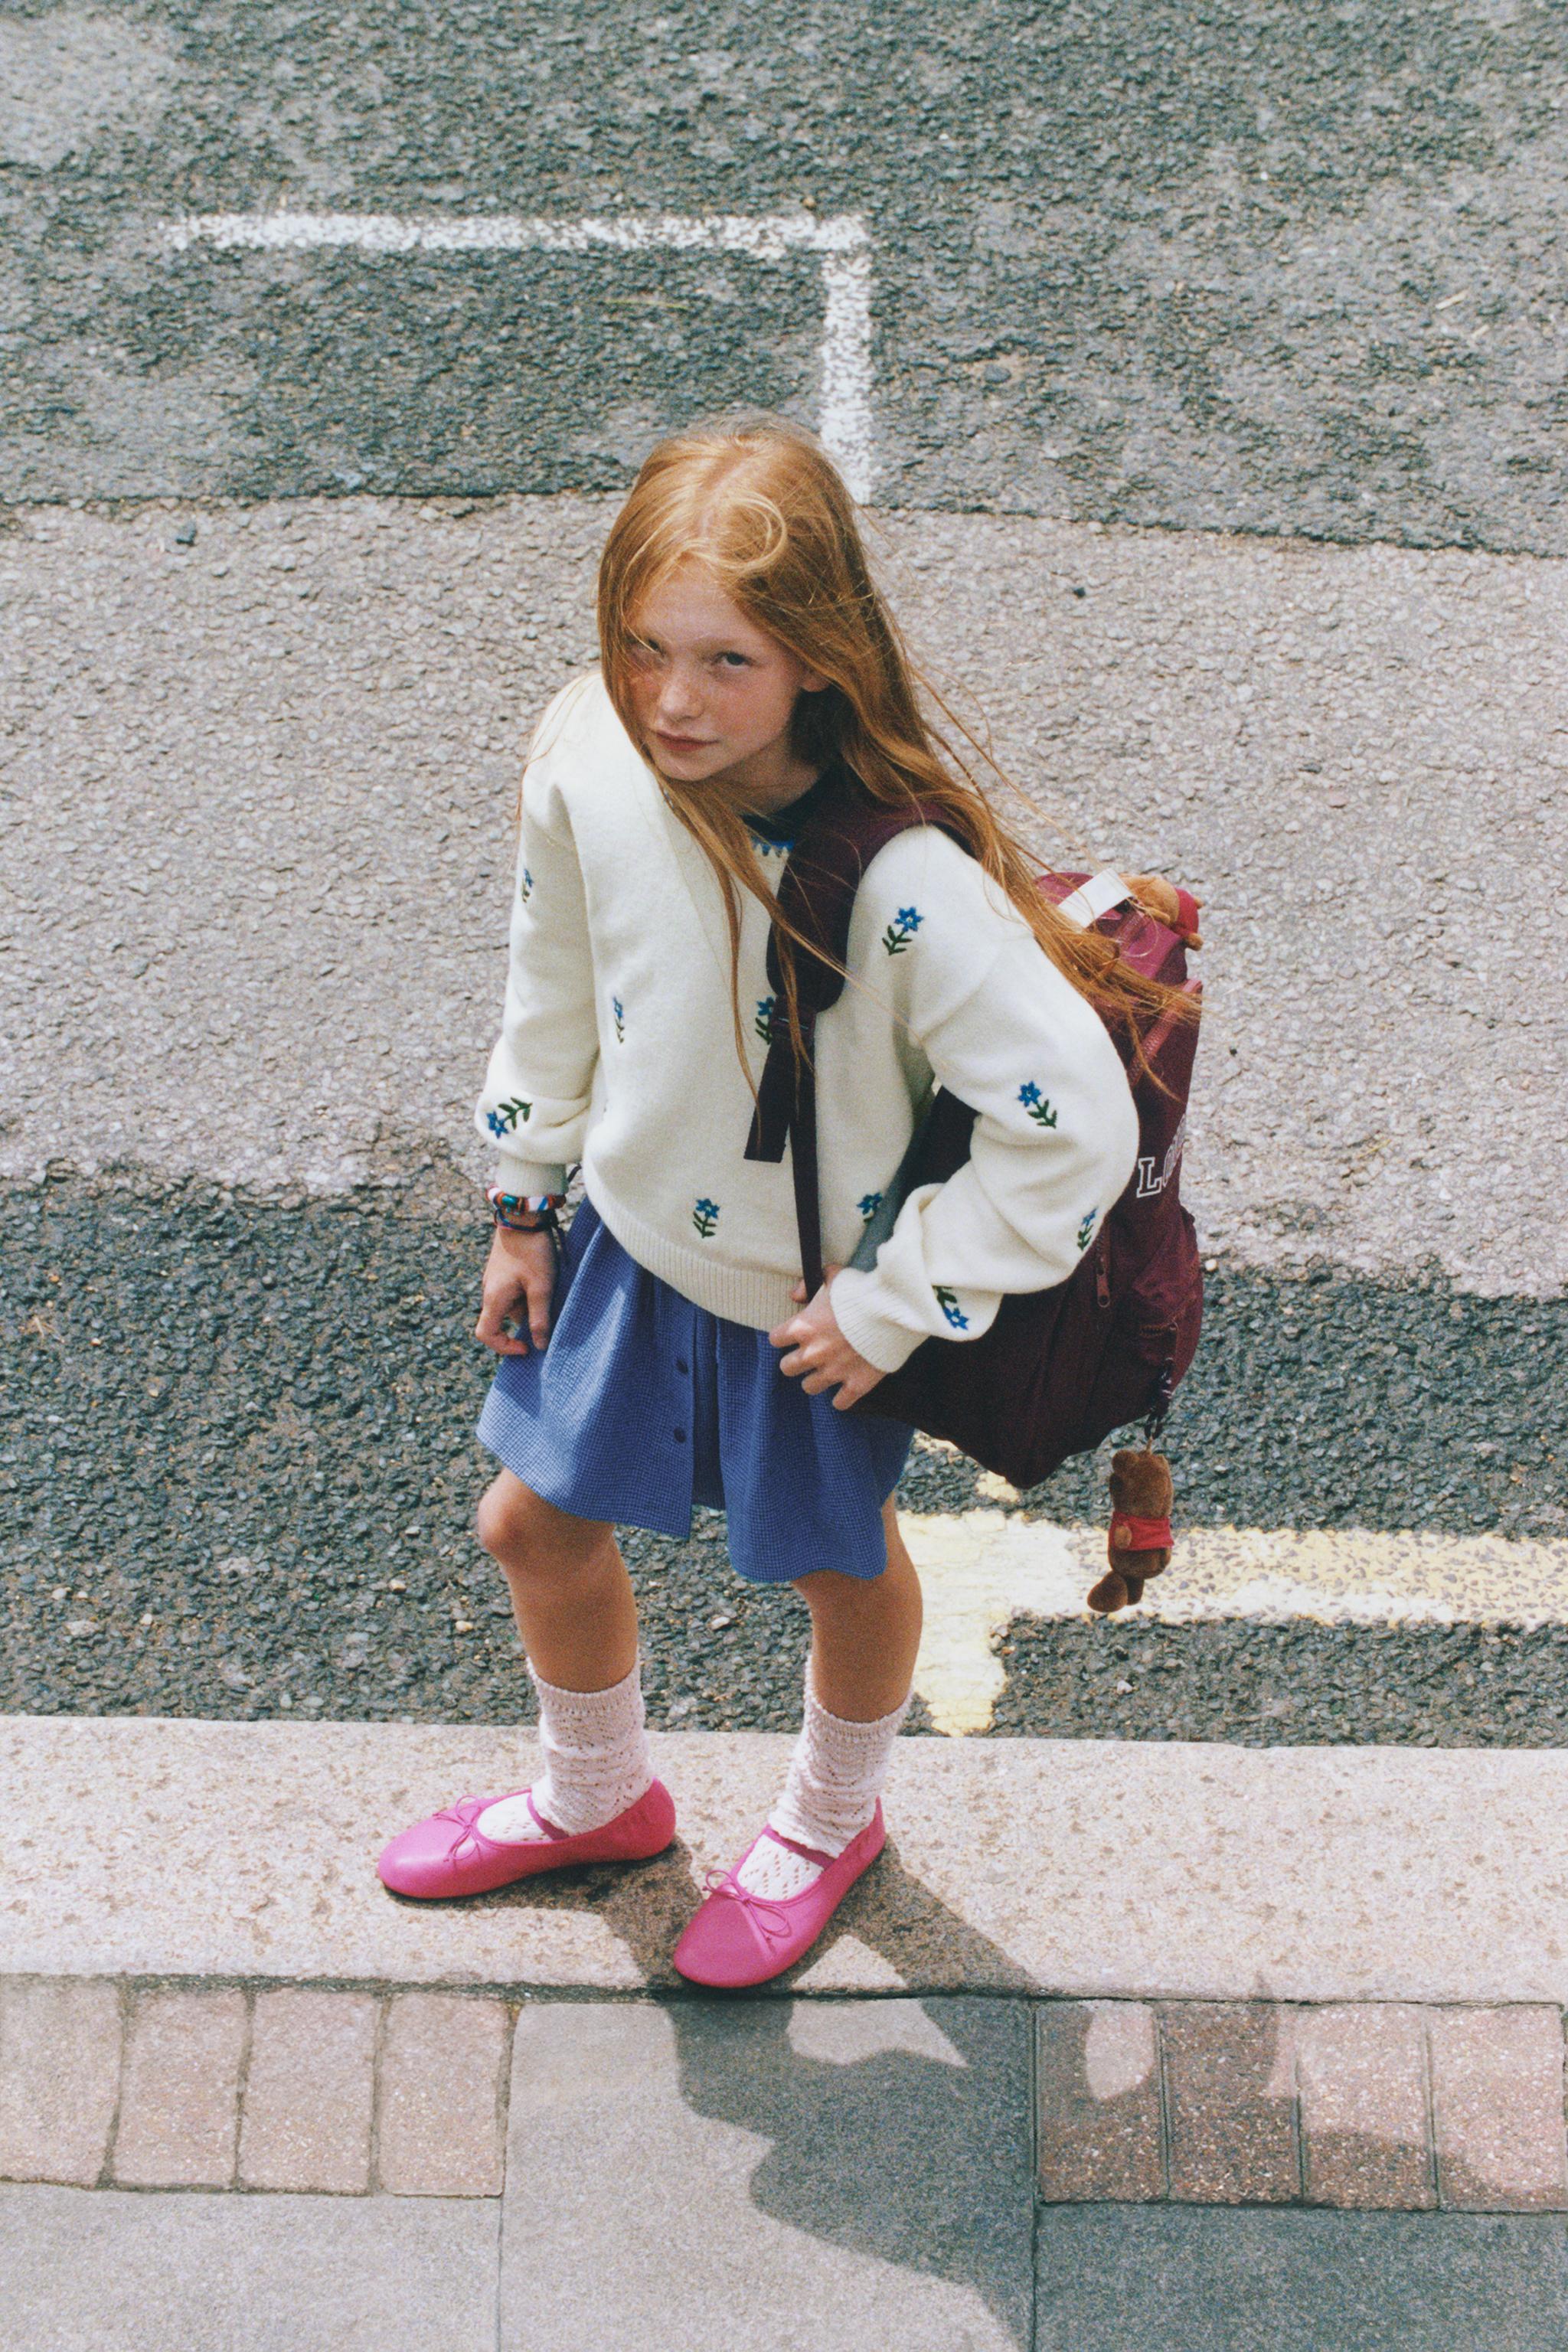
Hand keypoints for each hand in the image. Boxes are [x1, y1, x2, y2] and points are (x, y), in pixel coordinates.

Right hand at [475, 1223, 557, 1355]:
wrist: (523, 1215)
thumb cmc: (532, 1251)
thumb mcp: (541, 1288)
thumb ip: (539, 1318)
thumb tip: (539, 1345)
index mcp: (494, 1299)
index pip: (486, 1335)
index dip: (504, 1347)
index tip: (527, 1347)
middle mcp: (489, 1291)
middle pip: (503, 1319)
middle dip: (525, 1320)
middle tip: (547, 1310)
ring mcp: (495, 1279)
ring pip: (511, 1304)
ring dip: (529, 1303)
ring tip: (548, 1287)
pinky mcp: (503, 1269)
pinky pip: (512, 1290)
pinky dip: (527, 1291)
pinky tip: (542, 1278)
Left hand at [768, 1264, 886, 1410]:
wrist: (892, 1312)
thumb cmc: (861, 1292)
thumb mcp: (833, 1277)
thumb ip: (809, 1284)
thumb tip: (794, 1295)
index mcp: (803, 1327)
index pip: (775, 1339)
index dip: (783, 1337)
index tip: (794, 1335)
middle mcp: (813, 1353)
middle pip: (786, 1368)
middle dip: (796, 1361)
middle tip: (809, 1355)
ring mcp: (833, 1372)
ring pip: (809, 1387)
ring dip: (816, 1380)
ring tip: (826, 1371)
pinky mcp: (855, 1385)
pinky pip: (840, 1403)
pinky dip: (842, 1398)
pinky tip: (846, 1389)